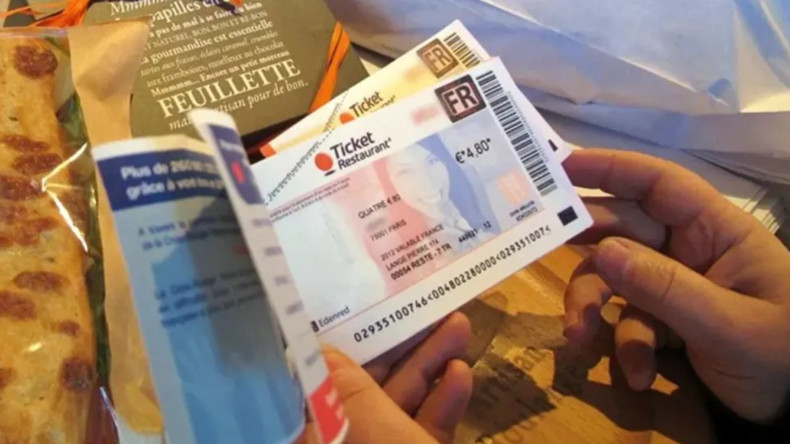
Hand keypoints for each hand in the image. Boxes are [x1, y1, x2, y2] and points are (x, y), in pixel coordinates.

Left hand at [300, 313, 472, 443]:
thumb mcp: (366, 424)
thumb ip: (346, 387)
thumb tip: (322, 351)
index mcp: (319, 431)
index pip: (320, 380)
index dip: (340, 341)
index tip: (359, 304)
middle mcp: (344, 437)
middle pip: (368, 384)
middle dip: (399, 344)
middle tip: (422, 304)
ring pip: (402, 400)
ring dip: (429, 363)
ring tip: (458, 323)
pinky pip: (425, 425)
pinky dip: (443, 401)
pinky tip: (462, 372)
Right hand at [563, 149, 789, 422]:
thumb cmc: (784, 355)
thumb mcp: (729, 324)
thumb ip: (665, 288)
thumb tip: (601, 250)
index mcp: (717, 231)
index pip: (660, 185)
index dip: (612, 169)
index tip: (561, 167)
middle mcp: (690, 250)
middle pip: (623, 230)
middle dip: (586, 248)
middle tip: (539, 249)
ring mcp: (675, 286)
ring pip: (615, 280)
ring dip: (592, 307)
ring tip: (579, 337)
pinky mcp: (665, 321)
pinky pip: (628, 322)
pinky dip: (626, 349)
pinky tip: (640, 377)